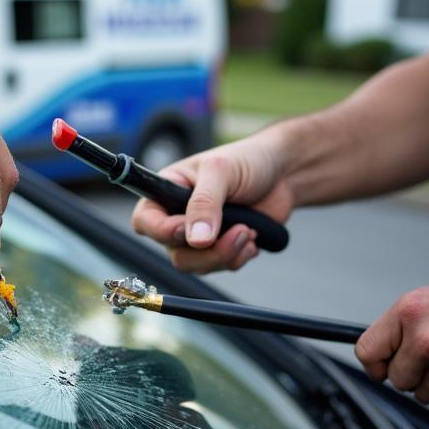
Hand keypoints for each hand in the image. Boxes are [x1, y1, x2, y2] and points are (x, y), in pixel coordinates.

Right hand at [131, 132, 292, 272]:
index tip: (188, 228)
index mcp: (167, 191)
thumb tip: (197, 239)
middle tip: (238, 231)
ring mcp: (198, 236)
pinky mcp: (220, 248)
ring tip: (249, 231)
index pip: (145, 220)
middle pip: (174, 253)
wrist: (283, 174)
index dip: (162, 230)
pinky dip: (238, 257)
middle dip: (207, 250)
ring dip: (226, 254)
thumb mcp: (221, 171)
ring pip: (197, 265)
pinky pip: (220, 267)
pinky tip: (252, 237)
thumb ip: (204, 203)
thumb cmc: (247, 160)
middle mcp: (177, 217)